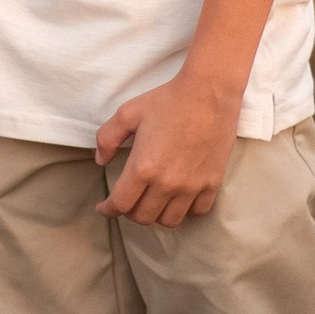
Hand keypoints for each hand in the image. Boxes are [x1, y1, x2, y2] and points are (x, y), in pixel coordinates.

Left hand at [97, 69, 242, 225]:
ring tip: (152, 201)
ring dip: (157, 214)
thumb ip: (107, 138)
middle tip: (128, 199)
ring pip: (169, 220)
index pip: (120, 204)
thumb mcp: (128, 113)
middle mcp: (167, 183)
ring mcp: (191, 186)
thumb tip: (101, 161)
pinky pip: (197, 212)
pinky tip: (179, 198)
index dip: (108, 210)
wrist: (208, 93)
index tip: (104, 208)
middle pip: (143, 217)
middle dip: (130, 212)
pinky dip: (185, 210)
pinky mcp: (212, 183)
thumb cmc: (167, 100)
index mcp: (143, 168)